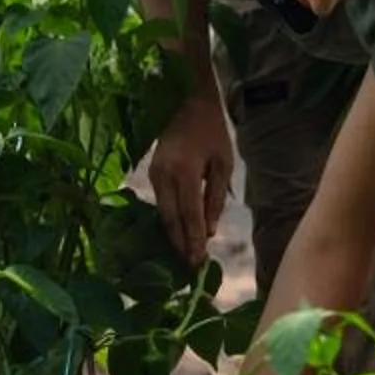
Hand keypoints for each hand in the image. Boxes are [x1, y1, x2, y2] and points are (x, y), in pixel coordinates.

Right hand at [148, 91, 233, 266]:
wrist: (186, 105)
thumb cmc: (212, 133)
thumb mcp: (223, 164)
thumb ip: (215, 199)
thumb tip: (209, 232)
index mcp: (185, 171)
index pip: (189, 214)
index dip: (193, 241)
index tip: (198, 264)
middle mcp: (164, 175)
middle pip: (170, 220)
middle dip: (180, 245)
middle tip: (190, 269)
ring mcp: (154, 175)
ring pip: (162, 215)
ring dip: (173, 236)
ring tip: (186, 256)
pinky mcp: (151, 175)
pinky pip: (160, 204)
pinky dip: (169, 222)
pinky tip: (179, 234)